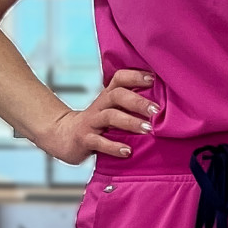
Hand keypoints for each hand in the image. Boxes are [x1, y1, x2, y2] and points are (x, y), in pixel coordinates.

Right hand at [42, 69, 157, 165]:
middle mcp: (100, 105)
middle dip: (138, 101)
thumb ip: (130, 104)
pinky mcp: (84, 139)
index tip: (153, 78)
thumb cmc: (97, 122)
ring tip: (148, 130)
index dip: (135, 76)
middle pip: (117, 95)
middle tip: (156, 110)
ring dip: (130, 122)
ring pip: (110, 117)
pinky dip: (114, 146)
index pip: (119, 78)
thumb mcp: (111, 109)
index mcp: (108, 96)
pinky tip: (127, 151)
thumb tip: (164, 103)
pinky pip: (99, 142)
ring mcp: (91, 122)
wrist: (63, 136)